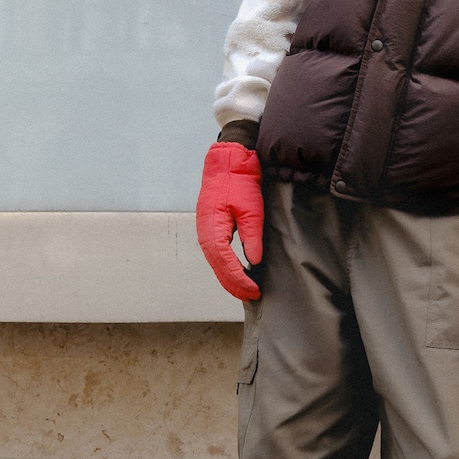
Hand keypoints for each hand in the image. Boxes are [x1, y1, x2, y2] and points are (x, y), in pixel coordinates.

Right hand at [196, 142, 263, 300]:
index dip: (239, 278)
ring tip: (246, 291)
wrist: (227, 163)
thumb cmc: (238, 182)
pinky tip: (237, 274)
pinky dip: (226, 268)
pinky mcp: (209, 229)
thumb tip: (255, 260)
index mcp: (212, 227)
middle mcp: (204, 232)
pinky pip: (216, 255)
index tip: (254, 289)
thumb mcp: (251, 208)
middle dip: (234, 284)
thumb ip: (252, 236)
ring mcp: (204, 231)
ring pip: (215, 263)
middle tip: (253, 295)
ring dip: (229, 279)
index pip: (224, 261)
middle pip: (217, 267)